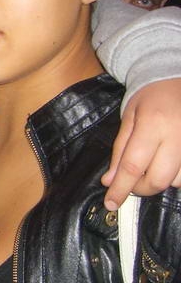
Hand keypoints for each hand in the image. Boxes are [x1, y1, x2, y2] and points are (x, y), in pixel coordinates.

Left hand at [102, 78, 180, 209]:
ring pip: (176, 181)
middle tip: (129, 183)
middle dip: (140, 189)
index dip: (120, 188)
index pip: (133, 166)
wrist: (174, 80)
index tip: (110, 202)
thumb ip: (119, 151)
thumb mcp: (128, 119)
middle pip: (159, 180)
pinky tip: (163, 165)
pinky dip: (173, 176)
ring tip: (147, 168)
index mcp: (153, 125)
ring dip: (158, 182)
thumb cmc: (148, 98)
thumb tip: (109, 181)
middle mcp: (178, 136)